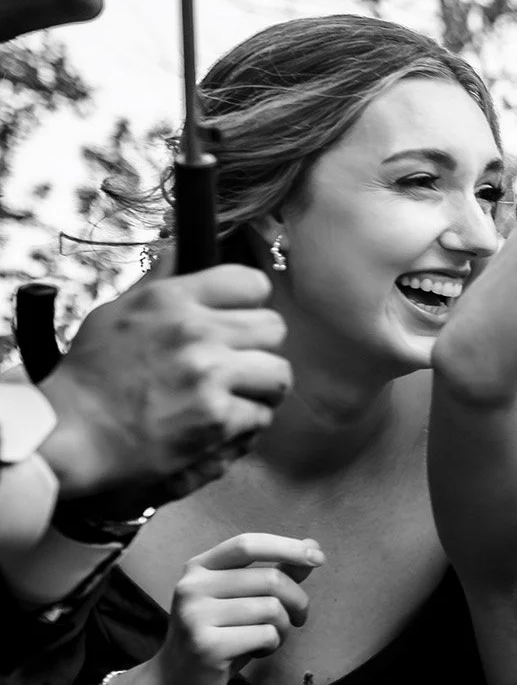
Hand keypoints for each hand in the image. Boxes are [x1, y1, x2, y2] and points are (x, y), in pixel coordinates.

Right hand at [35, 266, 289, 496]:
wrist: (71, 434)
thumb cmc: (90, 376)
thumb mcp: (114, 315)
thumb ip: (157, 284)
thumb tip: (179, 250)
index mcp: (170, 300)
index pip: (251, 283)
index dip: (250, 304)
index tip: (238, 321)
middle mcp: (195, 333)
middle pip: (275, 328)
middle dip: (259, 348)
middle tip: (237, 365)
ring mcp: (209, 376)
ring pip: (278, 374)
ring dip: (259, 388)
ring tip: (232, 397)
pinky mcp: (218, 419)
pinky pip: (261, 416)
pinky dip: (245, 425)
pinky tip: (217, 425)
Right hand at [119, 533, 321, 684]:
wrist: (176, 683)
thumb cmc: (218, 636)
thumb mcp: (242, 599)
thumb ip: (275, 572)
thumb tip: (312, 545)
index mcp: (199, 568)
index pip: (248, 545)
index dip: (287, 547)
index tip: (318, 558)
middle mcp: (192, 587)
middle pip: (271, 579)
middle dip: (298, 601)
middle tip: (297, 619)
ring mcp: (195, 616)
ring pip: (272, 609)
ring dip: (283, 628)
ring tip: (268, 638)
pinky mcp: (206, 646)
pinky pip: (266, 636)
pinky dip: (273, 645)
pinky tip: (256, 652)